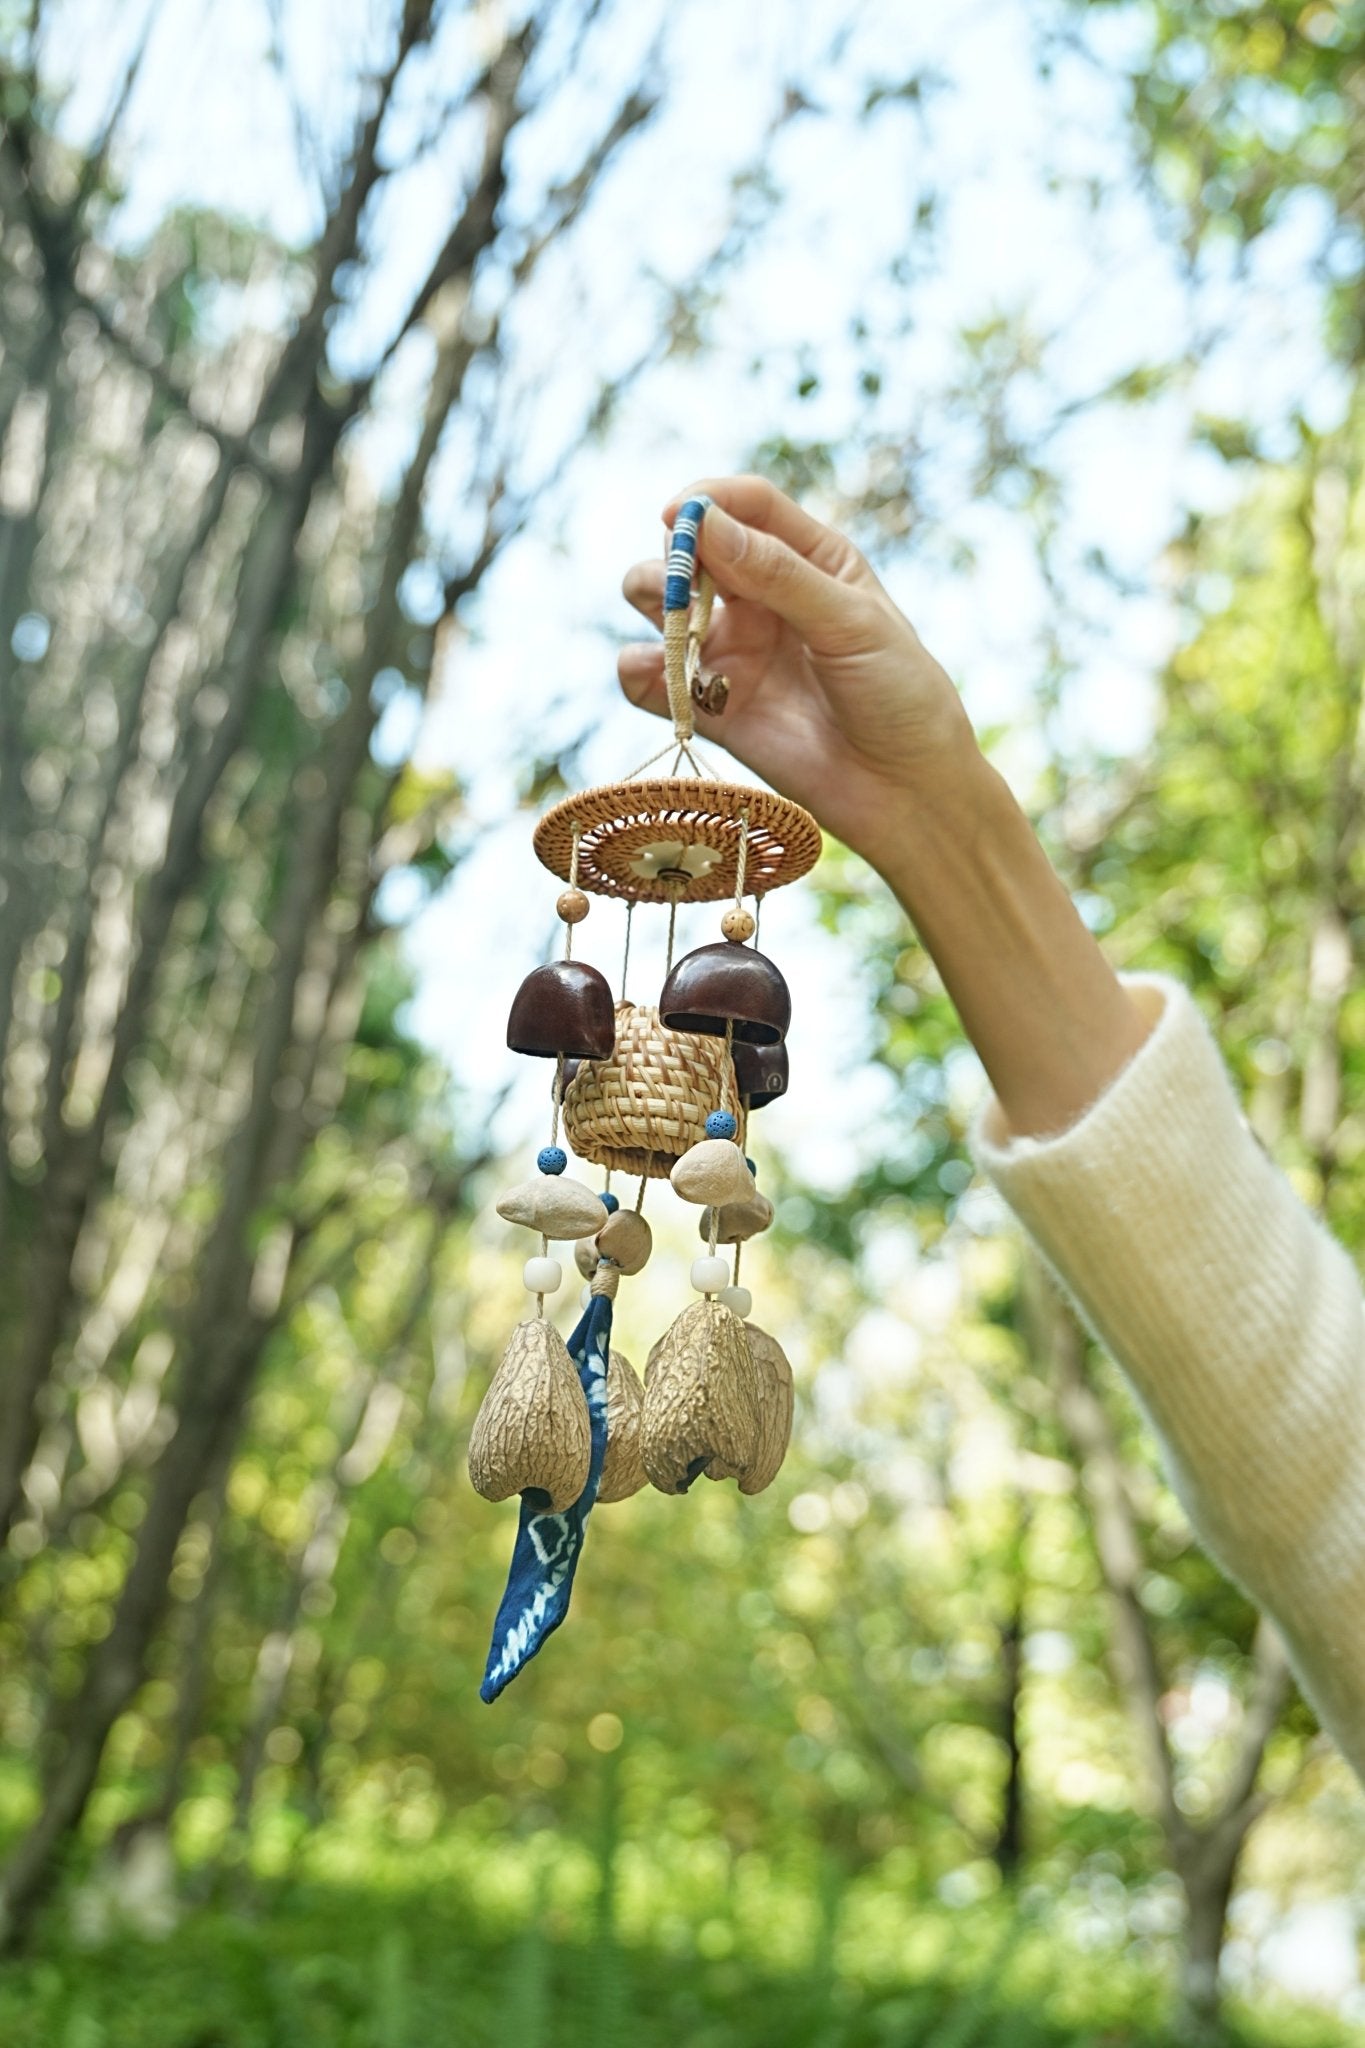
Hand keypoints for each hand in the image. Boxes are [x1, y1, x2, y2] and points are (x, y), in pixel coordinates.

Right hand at [617, 475, 976, 870]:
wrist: (904, 791)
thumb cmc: (899, 694)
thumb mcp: (850, 623)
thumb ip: (778, 574)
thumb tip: (704, 524)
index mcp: (810, 560)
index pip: (746, 506)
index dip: (706, 501)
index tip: (674, 514)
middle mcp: (763, 597)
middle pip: (695, 550)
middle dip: (676, 558)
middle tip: (679, 584)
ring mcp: (735, 650)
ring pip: (662, 605)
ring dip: (654, 605)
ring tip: (678, 633)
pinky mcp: (712, 707)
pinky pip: (653, 680)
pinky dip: (639, 672)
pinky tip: (655, 675)